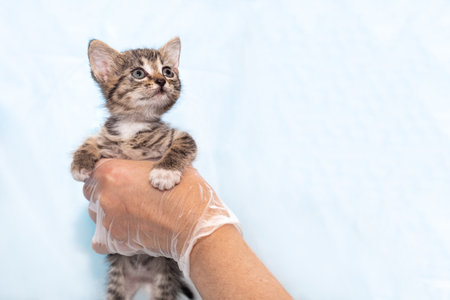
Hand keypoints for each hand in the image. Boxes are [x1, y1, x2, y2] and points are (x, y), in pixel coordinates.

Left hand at [83, 159, 240, 275]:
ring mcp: (105, 220)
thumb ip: (141, 164)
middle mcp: (102, 195)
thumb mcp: (165, 163)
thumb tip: (137, 165)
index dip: (110, 172)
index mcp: (110, 170)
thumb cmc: (185, 191)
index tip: (123, 177)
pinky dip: (110, 237)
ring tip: (135, 213)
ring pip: (95, 214)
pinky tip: (129, 231)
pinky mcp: (113, 242)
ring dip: (108, 212)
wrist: (194, 225)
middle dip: (107, 191)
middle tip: (132, 195)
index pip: (93, 168)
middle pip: (92, 191)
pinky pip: (99, 240)